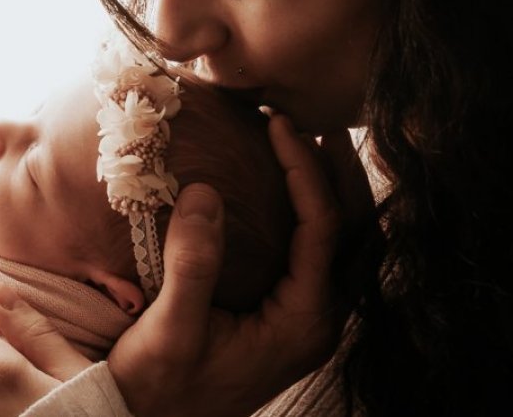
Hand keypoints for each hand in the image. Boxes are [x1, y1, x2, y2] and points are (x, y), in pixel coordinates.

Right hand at [108, 114, 373, 416]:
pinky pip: (317, 256)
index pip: (323, 229)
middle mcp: (316, 320)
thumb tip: (205, 192)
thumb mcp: (172, 330)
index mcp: (302, 322)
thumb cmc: (160, 386)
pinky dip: (312, 216)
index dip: (306, 171)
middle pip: (352, 234)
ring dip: (332, 194)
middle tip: (319, 126)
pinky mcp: (286, 316)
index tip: (282, 127)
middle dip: (339, 176)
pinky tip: (289, 193)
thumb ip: (193, 264)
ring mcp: (304, 318)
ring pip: (341, 245)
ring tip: (315, 148)